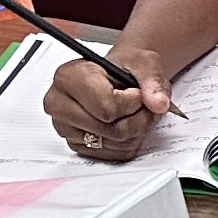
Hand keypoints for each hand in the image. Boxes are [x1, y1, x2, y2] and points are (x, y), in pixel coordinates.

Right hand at [43, 43, 173, 160]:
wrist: (116, 77)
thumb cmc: (122, 68)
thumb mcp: (143, 62)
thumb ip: (152, 81)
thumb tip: (158, 104)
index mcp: (68, 78)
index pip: (106, 107)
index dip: (132, 102)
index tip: (137, 92)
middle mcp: (60, 105)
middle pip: (111, 130)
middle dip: (138, 119)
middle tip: (144, 105)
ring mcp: (66, 129)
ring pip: (114, 144)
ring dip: (137, 131)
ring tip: (137, 112)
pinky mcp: (77, 147)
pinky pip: (114, 155)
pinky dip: (130, 142)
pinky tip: (128, 124)